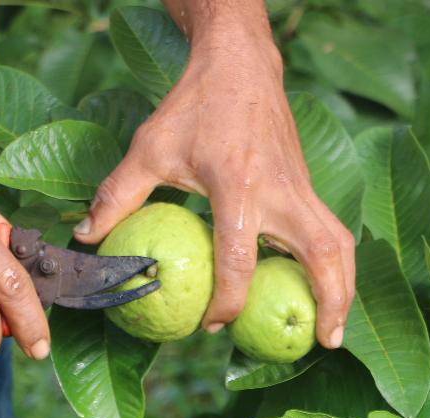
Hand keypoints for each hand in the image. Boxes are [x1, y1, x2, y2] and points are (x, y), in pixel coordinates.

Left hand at [73, 25, 355, 348]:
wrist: (240, 64)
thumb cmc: (193, 107)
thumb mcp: (148, 148)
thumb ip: (117, 195)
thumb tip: (85, 237)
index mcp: (238, 185)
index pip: (239, 257)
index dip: (227, 300)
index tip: (211, 324)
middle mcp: (280, 190)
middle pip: (323, 253)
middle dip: (329, 301)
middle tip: (324, 342)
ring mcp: (301, 187)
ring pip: (339, 243)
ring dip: (344, 287)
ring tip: (334, 329)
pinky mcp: (307, 185)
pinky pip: (331, 231)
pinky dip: (334, 265)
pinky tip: (321, 290)